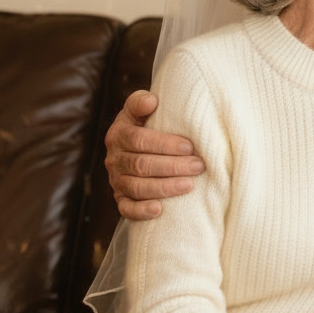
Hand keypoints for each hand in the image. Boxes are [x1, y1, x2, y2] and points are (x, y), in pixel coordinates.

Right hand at [104, 90, 203, 219]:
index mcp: (118, 135)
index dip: (164, 144)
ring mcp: (116, 181)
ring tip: (189, 185)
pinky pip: (126, 209)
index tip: (189, 147)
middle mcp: (114, 159)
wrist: (135, 147)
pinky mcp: (121, 199)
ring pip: (137, 187)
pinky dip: (141, 211)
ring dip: (164, 187)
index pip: (138, 140)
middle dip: (172, 166)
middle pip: (141, 165)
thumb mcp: (139, 110)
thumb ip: (140, 102)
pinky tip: (159, 210)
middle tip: (199, 166)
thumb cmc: (146, 125)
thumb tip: (151, 101)